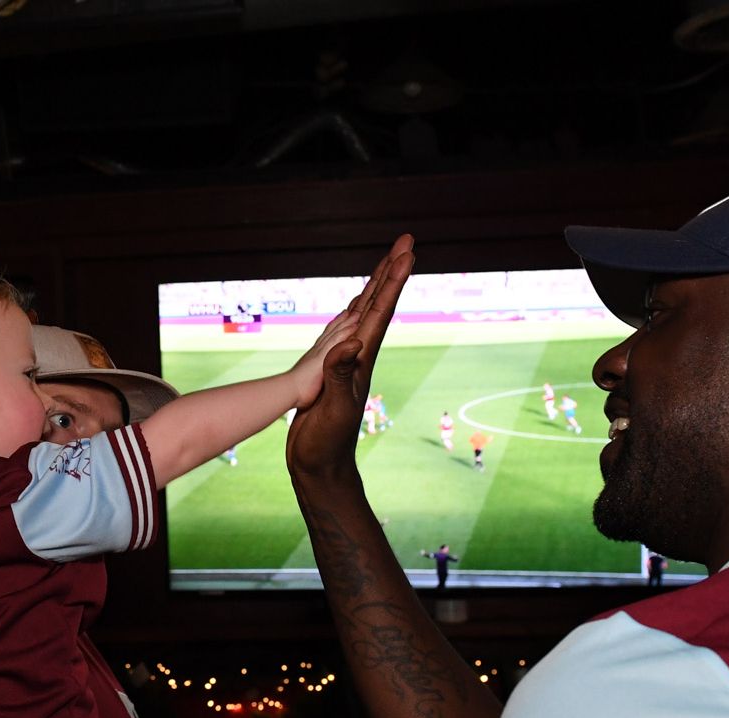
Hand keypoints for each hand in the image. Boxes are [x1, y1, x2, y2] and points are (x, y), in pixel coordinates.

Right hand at [286, 235, 415, 479]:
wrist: (320, 466)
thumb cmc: (326, 442)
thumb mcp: (333, 408)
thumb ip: (341, 376)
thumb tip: (354, 343)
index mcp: (361, 359)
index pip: (381, 312)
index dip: (393, 280)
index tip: (408, 251)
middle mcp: (359, 356)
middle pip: (378, 305)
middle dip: (391, 272)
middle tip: (406, 241)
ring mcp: (348, 363)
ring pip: (365, 315)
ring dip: (376, 287)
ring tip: (386, 263)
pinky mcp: (333, 371)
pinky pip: (347, 331)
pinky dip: (353, 312)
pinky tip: (355, 308)